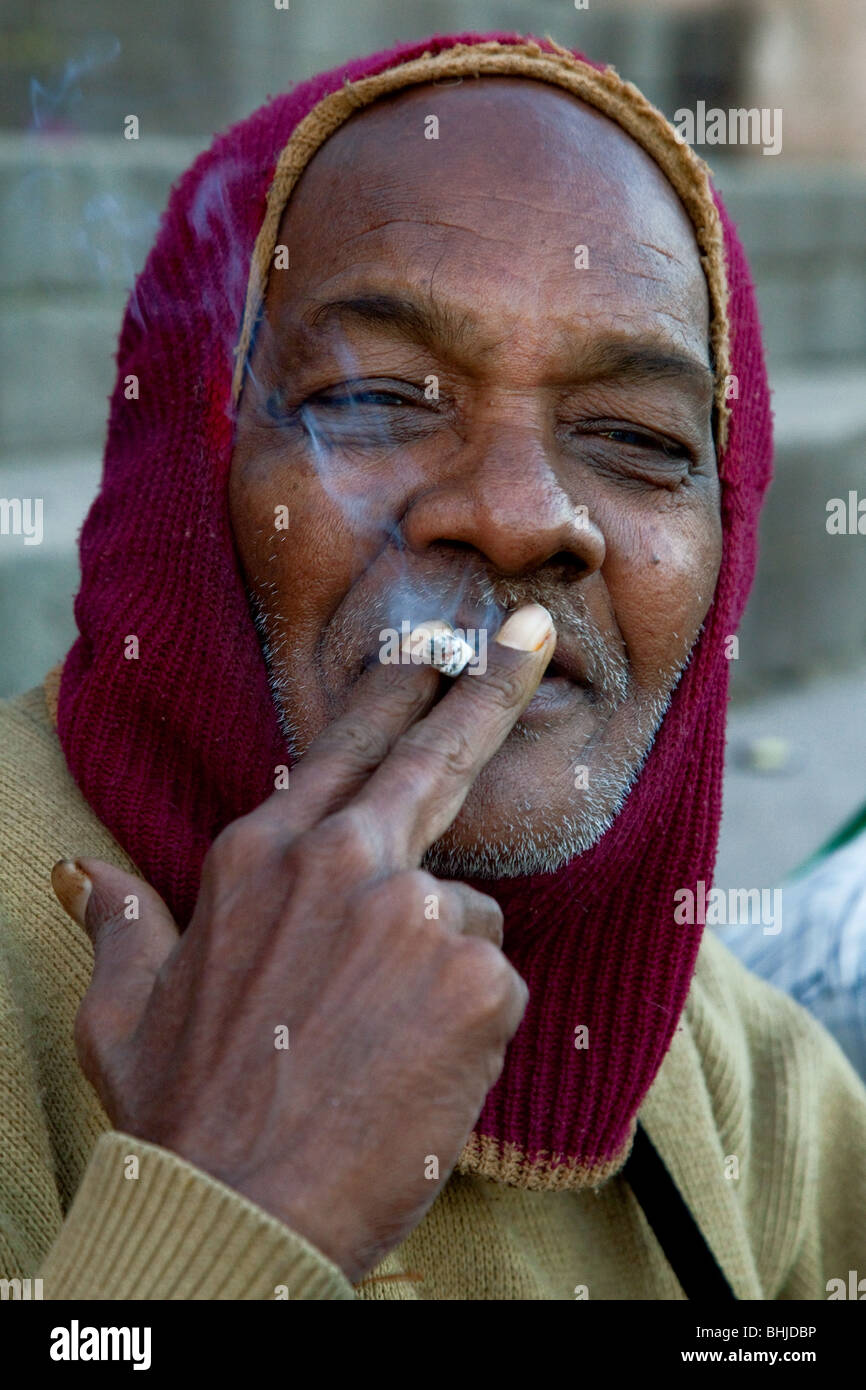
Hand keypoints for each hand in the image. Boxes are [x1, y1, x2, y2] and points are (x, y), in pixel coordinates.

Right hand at [52, 603, 555, 1282]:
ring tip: (378, 1047)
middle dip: (489, 684)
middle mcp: (343, 862)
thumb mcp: (125, 1008)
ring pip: (463, 915)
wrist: (238, 1210)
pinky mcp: (478, 979)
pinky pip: (495, 982)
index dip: (393, 688)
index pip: (343, 747)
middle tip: (537, 631)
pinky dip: (469, 1022)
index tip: (434, 642)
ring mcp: (416, 914)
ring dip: (439, 967)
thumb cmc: (182, 1110)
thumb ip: (119, 922)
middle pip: (434, 758)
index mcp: (262, 857)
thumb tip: (78, 875)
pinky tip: (416, 1069)